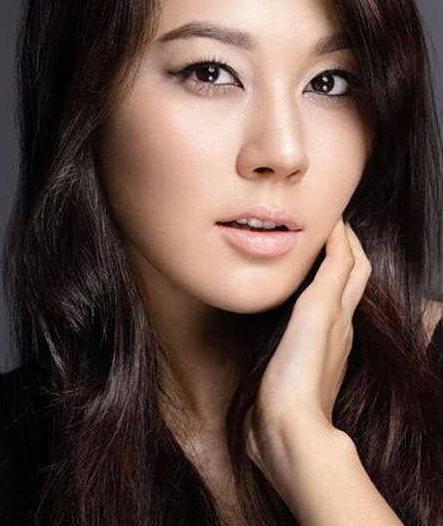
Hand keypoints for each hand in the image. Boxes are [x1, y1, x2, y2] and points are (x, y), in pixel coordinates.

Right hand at [242, 216, 371, 492]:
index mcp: (341, 312)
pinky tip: (286, 299)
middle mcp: (336, 326)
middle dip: (341, 249)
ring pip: (328, 297)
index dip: (346, 235)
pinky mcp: (298, 360)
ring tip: (302, 255)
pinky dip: (302, 296)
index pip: (354, 262)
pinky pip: (307, 318)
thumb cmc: (302, 371)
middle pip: (348, 279)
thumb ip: (330, 272)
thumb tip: (339, 233)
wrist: (288, 428)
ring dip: (322, 271)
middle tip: (320, 228)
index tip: (329, 212)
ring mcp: (319, 345)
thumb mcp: (318, 311)